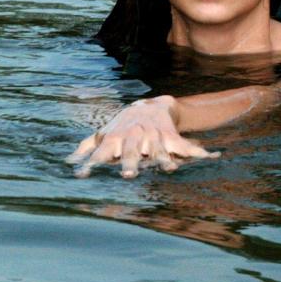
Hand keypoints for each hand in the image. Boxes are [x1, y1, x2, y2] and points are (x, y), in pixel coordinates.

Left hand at [67, 95, 219, 178]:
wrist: (150, 105)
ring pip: (160, 150)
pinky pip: (187, 146)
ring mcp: (155, 137)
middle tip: (127, 175)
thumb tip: (67, 163)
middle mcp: (135, 137)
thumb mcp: (103, 132)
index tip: (83, 176)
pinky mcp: (172, 137)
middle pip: (132, 151)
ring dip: (165, 159)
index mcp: (116, 138)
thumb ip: (86, 147)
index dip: (92, 163)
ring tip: (170, 170)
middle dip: (130, 162)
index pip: (101, 152)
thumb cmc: (123, 125)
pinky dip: (201, 152)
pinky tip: (213, 156)